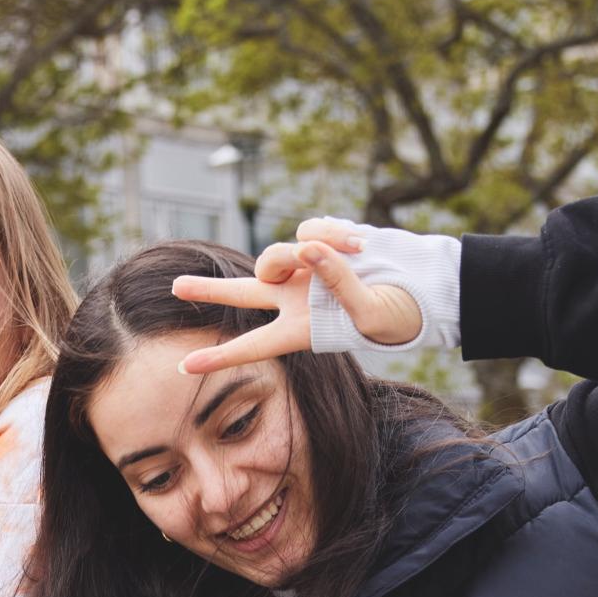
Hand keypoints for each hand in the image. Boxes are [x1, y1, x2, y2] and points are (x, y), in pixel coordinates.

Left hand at [173, 216, 423, 374]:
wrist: (422, 287)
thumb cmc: (398, 315)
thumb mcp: (370, 311)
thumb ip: (337, 281)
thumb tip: (306, 247)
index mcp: (302, 329)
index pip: (254, 344)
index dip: (220, 357)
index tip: (185, 367)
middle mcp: (296, 299)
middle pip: (243, 292)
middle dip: (210, 289)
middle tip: (175, 287)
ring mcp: (306, 270)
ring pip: (280, 251)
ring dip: (310, 249)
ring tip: (357, 251)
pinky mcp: (320, 242)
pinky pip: (309, 229)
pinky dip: (333, 232)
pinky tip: (361, 243)